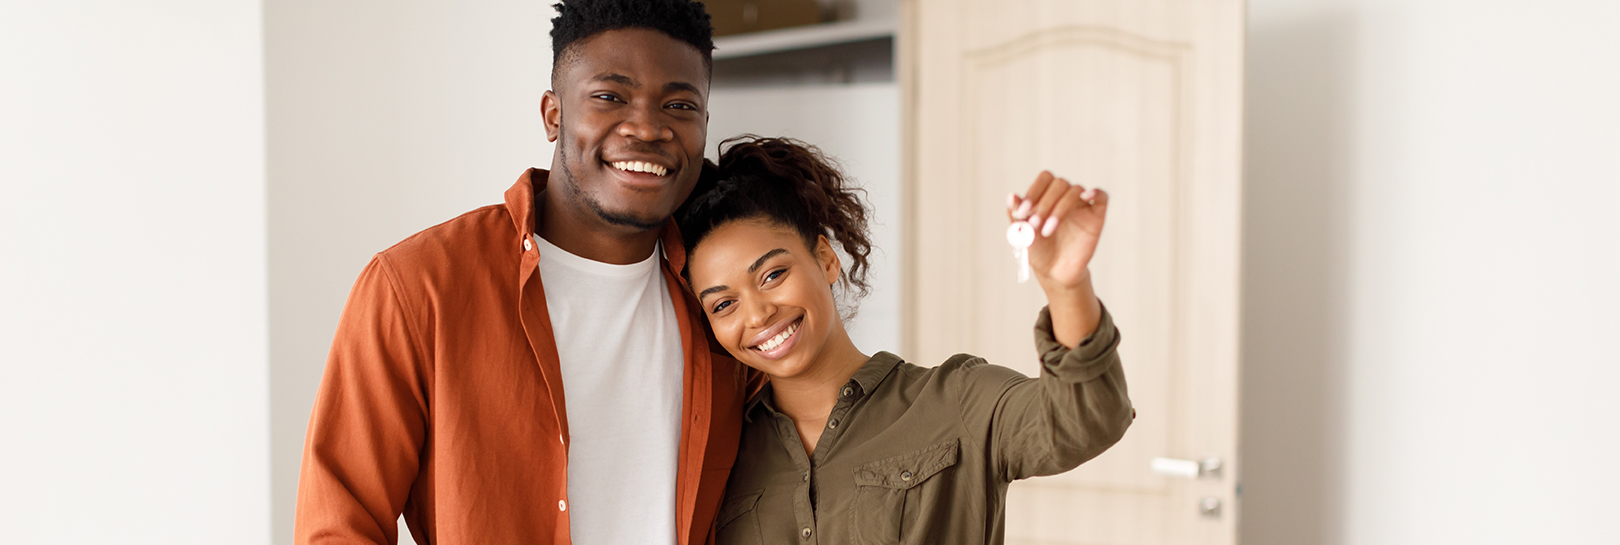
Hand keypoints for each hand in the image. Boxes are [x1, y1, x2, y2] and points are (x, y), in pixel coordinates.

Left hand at [1008, 171, 1108, 290]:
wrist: (1054, 272)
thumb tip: (1011, 195)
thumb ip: (1016, 215)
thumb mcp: (1022, 233)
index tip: (1022, 213)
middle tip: (1034, 225)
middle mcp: (1065, 197)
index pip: (1045, 179)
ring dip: (1059, 208)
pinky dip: (1096, 193)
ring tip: (1047, 230)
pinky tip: (1086, 196)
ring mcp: (1081, 205)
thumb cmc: (1038, 250)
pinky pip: (1102, 197)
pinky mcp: (1096, 216)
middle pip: (1059, 183)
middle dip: (1044, 203)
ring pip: (1075, 190)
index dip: (1033, 192)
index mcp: (1047, 195)